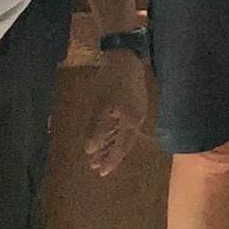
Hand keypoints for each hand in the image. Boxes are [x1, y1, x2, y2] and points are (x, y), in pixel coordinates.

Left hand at [84, 49, 147, 175]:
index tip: (101, 173)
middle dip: (110, 155)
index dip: (111, 161)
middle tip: (96, 166)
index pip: (121, 147)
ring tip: (98, 154)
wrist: (125, 55)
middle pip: (124, 143)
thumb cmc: (111, 81)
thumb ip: (97, 129)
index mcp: (131, 121)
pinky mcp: (134, 102)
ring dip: (111, 144)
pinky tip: (107, 134)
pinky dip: (114, 132)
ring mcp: (137, 110)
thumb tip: (91, 150)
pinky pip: (124, 124)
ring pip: (123, 134)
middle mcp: (137, 118)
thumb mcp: (101, 106)